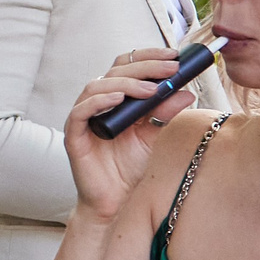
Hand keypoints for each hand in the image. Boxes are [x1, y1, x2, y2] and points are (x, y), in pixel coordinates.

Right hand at [64, 47, 193, 222]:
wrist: (119, 203)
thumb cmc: (133, 169)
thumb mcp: (156, 137)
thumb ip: (166, 114)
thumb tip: (186, 91)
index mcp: (117, 98)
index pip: (129, 66)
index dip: (149, 57)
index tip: (175, 56)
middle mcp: (99, 103)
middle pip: (115, 70)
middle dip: (145, 67)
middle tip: (170, 69)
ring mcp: (84, 118)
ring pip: (97, 85)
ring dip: (126, 83)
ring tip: (150, 90)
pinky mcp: (73, 135)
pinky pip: (81, 111)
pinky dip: (99, 101)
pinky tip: (118, 99)